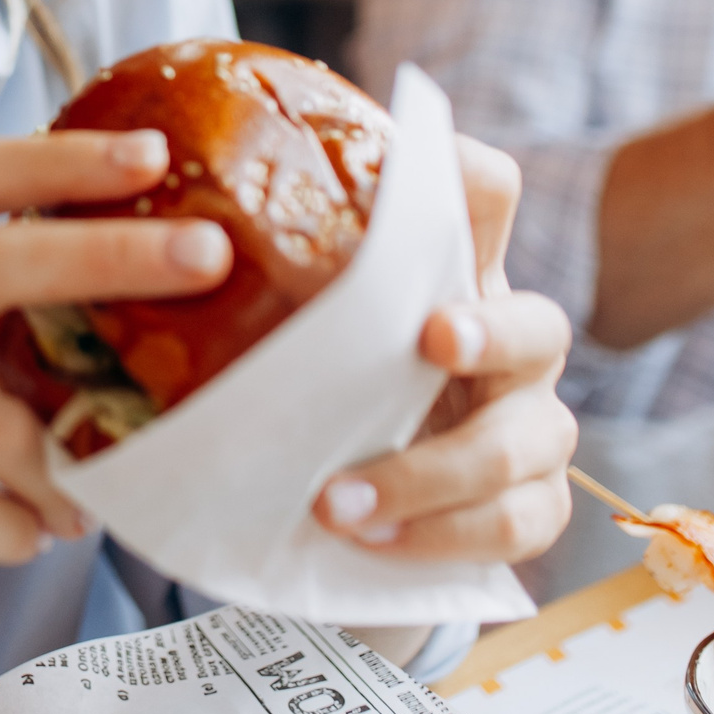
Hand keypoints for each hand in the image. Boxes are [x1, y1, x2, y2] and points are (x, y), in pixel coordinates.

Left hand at [312, 136, 575, 560]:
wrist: (343, 500)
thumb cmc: (320, 384)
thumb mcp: (297, 324)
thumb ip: (278, 277)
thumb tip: (174, 217)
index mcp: (458, 275)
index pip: (487, 198)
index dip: (466, 176)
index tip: (419, 173)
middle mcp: (512, 341)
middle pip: (539, 323)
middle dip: (490, 331)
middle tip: (432, 338)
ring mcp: (531, 425)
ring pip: (524, 442)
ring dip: (430, 472)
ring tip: (337, 502)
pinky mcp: (532, 504)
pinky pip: (520, 522)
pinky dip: (443, 536)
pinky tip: (372, 540)